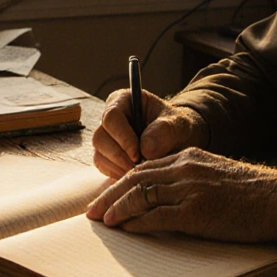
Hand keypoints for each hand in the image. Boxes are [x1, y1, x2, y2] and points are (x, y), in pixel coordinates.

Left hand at [85, 148, 276, 242]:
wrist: (276, 199)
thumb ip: (188, 177)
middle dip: (109, 195)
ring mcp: (189, 189)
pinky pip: (156, 216)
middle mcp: (185, 168)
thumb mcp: (214, 173)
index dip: (120, 182)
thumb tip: (163, 195)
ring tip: (102, 221)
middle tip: (92, 210)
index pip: (143, 166)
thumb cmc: (250, 192)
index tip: (107, 195)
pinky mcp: (196, 212)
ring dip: (117, 209)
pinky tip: (126, 229)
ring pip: (140, 195)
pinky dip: (137, 223)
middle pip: (135, 178)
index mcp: (188, 156)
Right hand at [92, 89, 206, 177]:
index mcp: (124, 101)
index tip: (138, 154)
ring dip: (117, 166)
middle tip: (138, 167)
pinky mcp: (107, 154)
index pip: (112, 117)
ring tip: (138, 172)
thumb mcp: (178, 124)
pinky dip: (116, 173)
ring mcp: (107, 137)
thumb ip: (164, 131)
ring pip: (99, 153)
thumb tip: (146, 148)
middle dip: (119, 156)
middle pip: (100, 137)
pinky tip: (133, 175)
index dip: (123, 137)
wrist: (177, 141)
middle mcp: (110, 118)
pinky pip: (102, 165)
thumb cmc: (175, 127)